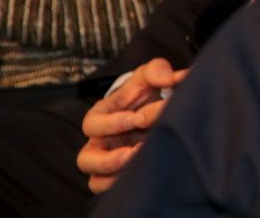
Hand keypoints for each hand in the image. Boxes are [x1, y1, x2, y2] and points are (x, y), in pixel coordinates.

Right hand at [78, 58, 187, 192]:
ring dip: (115, 174)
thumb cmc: (145, 92)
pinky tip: (140, 173)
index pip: (93, 124)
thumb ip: (157, 71)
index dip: (113, 123)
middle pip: (86, 158)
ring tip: (138, 162)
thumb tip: (172, 77)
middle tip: (137, 147)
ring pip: (95, 178)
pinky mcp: (117, 175)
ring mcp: (106, 162)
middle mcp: (99, 142)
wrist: (153, 105)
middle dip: (109, 159)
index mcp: (100, 117)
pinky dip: (120, 184)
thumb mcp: (148, 76)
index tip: (138, 118)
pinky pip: (107, 188)